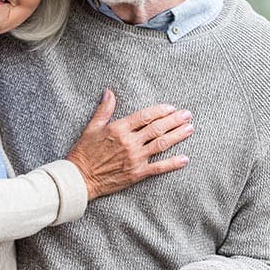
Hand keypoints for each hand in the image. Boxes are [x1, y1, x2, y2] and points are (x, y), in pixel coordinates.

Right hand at [65, 90, 192, 198]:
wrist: (80, 178)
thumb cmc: (83, 152)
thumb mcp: (92, 128)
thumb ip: (104, 109)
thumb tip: (109, 92)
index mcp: (119, 129)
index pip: (145, 116)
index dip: (160, 111)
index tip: (171, 107)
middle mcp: (129, 142)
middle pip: (157, 128)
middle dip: (174, 120)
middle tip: (187, 115)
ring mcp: (135, 158)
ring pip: (161, 144)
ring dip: (177, 136)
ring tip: (190, 129)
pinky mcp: (137, 173)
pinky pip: (159, 168)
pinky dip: (173, 163)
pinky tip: (184, 159)